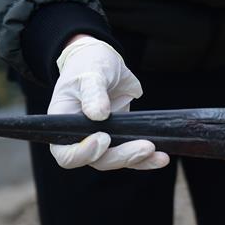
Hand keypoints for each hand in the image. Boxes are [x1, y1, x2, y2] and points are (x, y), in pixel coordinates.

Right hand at [48, 35, 168, 169]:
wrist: (107, 64)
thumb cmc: (89, 66)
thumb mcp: (90, 74)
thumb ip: (92, 92)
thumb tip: (97, 115)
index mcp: (63, 124)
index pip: (66, 154)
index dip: (83, 153)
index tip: (104, 138)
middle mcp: (80, 138)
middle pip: (97, 160)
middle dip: (121, 156)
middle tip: (145, 146)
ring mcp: (102, 141)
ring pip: (117, 160)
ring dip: (138, 159)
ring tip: (158, 154)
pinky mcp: (121, 139)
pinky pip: (132, 157)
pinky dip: (147, 160)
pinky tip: (161, 158)